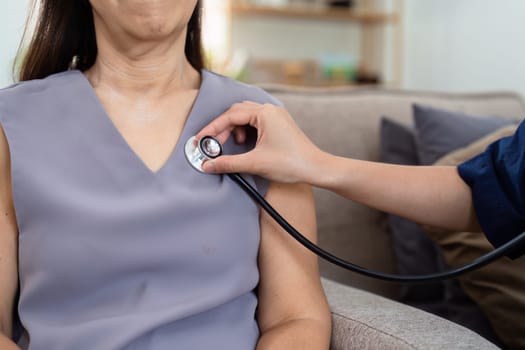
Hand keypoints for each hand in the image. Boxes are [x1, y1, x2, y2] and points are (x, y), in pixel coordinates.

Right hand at [195, 101, 322, 183]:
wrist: (317, 168)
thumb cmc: (291, 163)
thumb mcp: (255, 163)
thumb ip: (228, 163)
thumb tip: (207, 165)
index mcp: (265, 113)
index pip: (230, 115)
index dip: (213, 128)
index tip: (200, 140)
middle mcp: (270, 110)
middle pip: (237, 112)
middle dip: (223, 128)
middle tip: (214, 145)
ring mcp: (276, 116)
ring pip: (246, 117)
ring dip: (235, 130)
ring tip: (234, 146)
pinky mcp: (279, 125)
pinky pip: (255, 122)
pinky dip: (245, 132)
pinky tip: (246, 146)